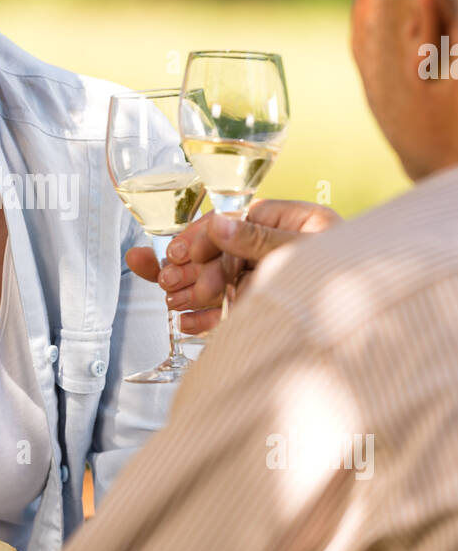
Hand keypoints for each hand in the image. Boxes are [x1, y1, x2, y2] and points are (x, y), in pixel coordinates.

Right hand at [126, 199, 340, 334]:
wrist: (381, 331)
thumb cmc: (351, 278)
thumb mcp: (303, 252)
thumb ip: (260, 240)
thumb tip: (219, 224)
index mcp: (295, 222)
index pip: (240, 219)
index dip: (207, 235)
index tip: (183, 252)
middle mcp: (280, 249)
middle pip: (225, 252)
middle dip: (194, 267)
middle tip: (169, 279)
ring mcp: (272, 280)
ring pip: (223, 282)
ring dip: (192, 291)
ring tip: (171, 299)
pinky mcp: (267, 311)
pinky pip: (231, 311)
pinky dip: (207, 317)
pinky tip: (186, 322)